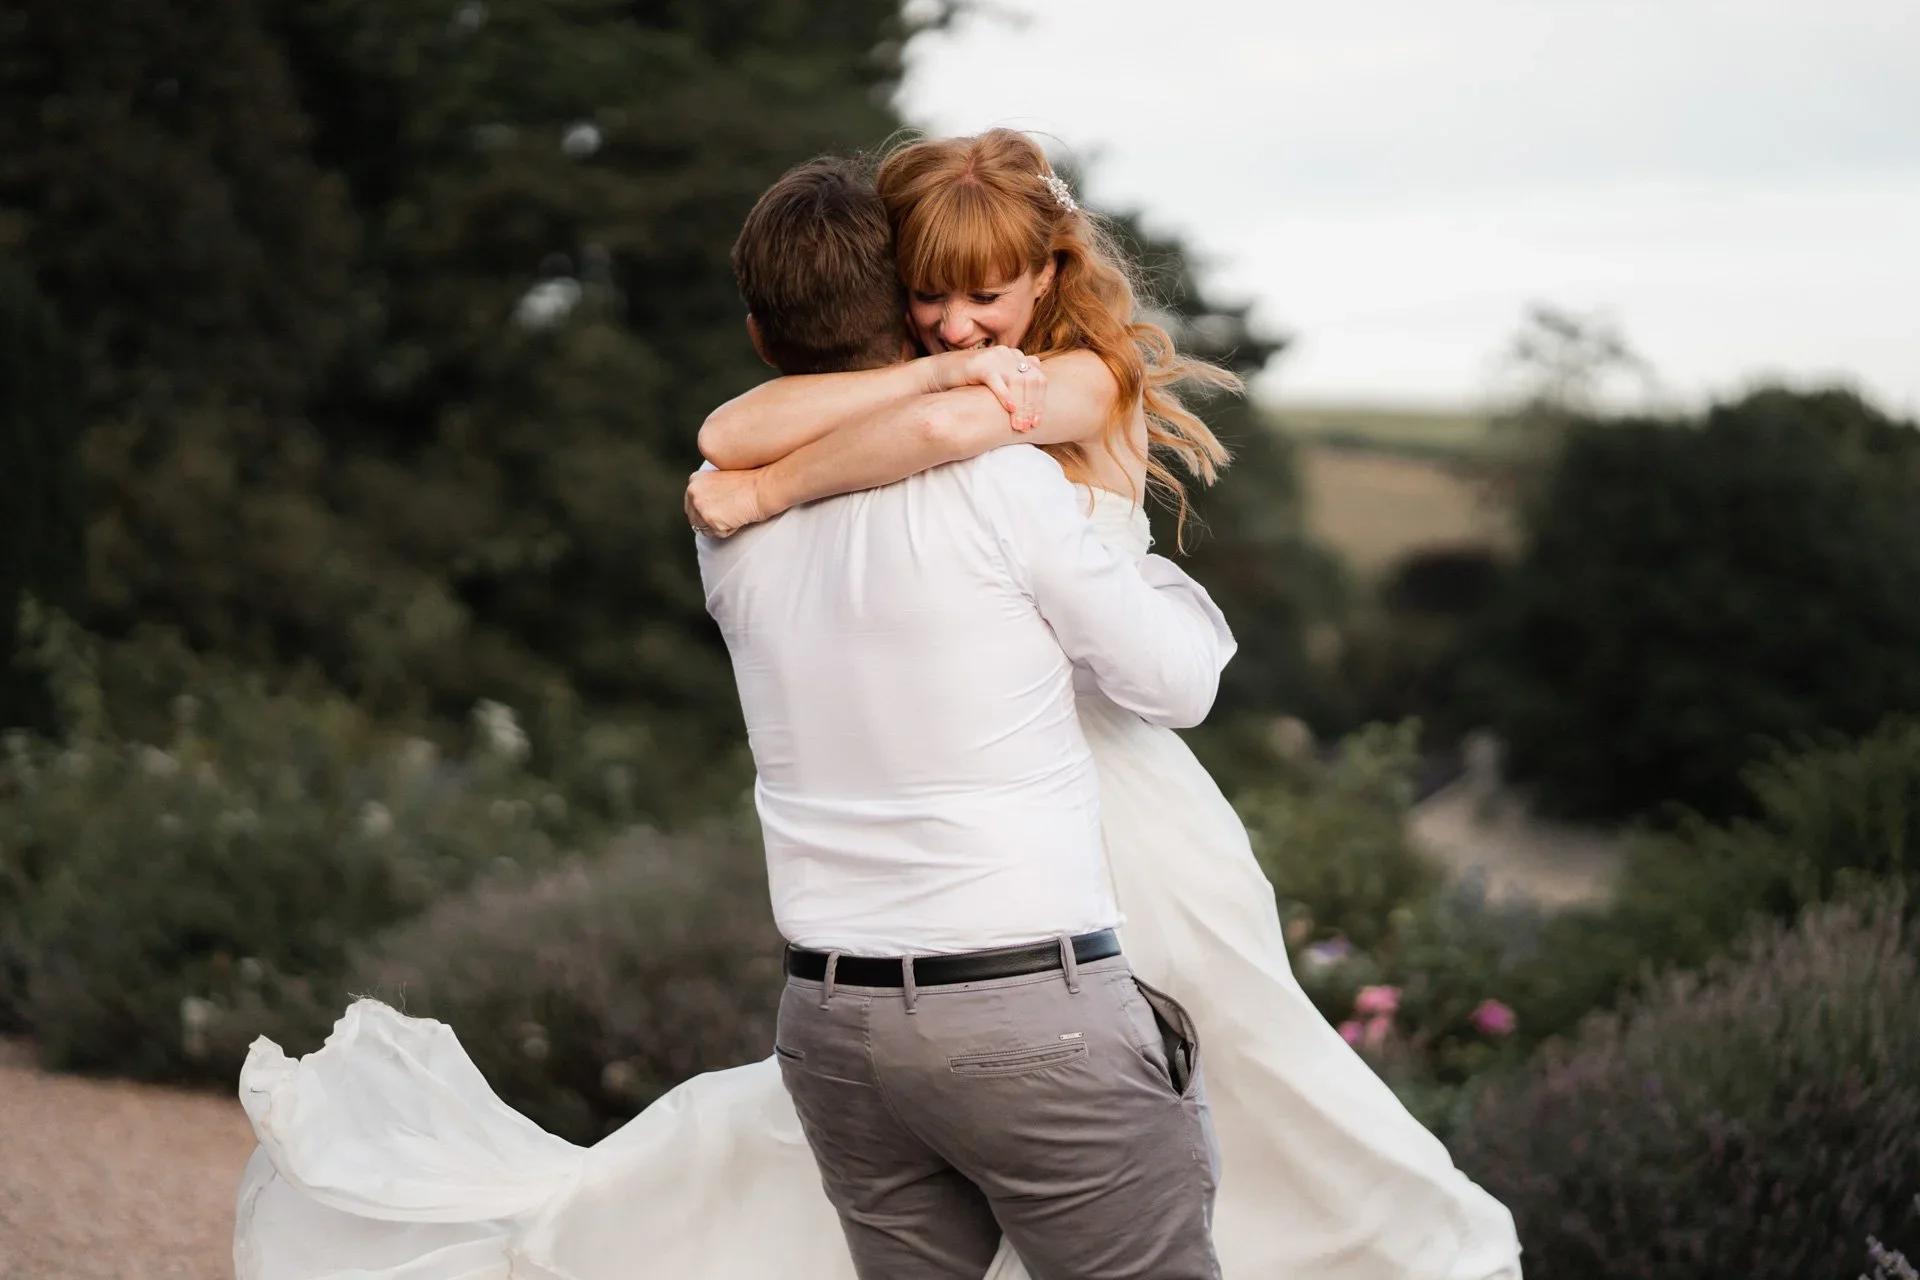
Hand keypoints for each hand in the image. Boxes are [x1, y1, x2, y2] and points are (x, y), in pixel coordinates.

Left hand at [685, 467, 773, 538]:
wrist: (762, 488)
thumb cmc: (750, 484)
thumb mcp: (721, 481)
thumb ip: (708, 492)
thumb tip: (705, 509)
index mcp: (695, 480)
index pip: (692, 505)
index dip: (708, 511)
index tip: (722, 510)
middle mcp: (693, 491)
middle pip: (695, 519)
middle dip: (711, 521)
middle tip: (730, 513)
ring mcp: (700, 506)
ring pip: (705, 529)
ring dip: (720, 526)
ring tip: (734, 513)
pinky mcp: (709, 519)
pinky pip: (717, 534)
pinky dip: (729, 530)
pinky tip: (738, 518)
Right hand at [929, 346, 1046, 432]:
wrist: (941, 373)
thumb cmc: (970, 381)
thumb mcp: (998, 382)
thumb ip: (1016, 384)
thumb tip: (1035, 399)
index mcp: (1015, 357)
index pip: (1038, 379)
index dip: (1040, 402)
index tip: (1037, 423)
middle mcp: (1008, 354)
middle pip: (1031, 380)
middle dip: (1032, 406)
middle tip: (1029, 427)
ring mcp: (994, 357)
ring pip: (1017, 381)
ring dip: (1021, 405)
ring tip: (1019, 424)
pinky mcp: (979, 364)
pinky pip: (997, 380)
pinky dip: (1005, 395)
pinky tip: (1010, 409)